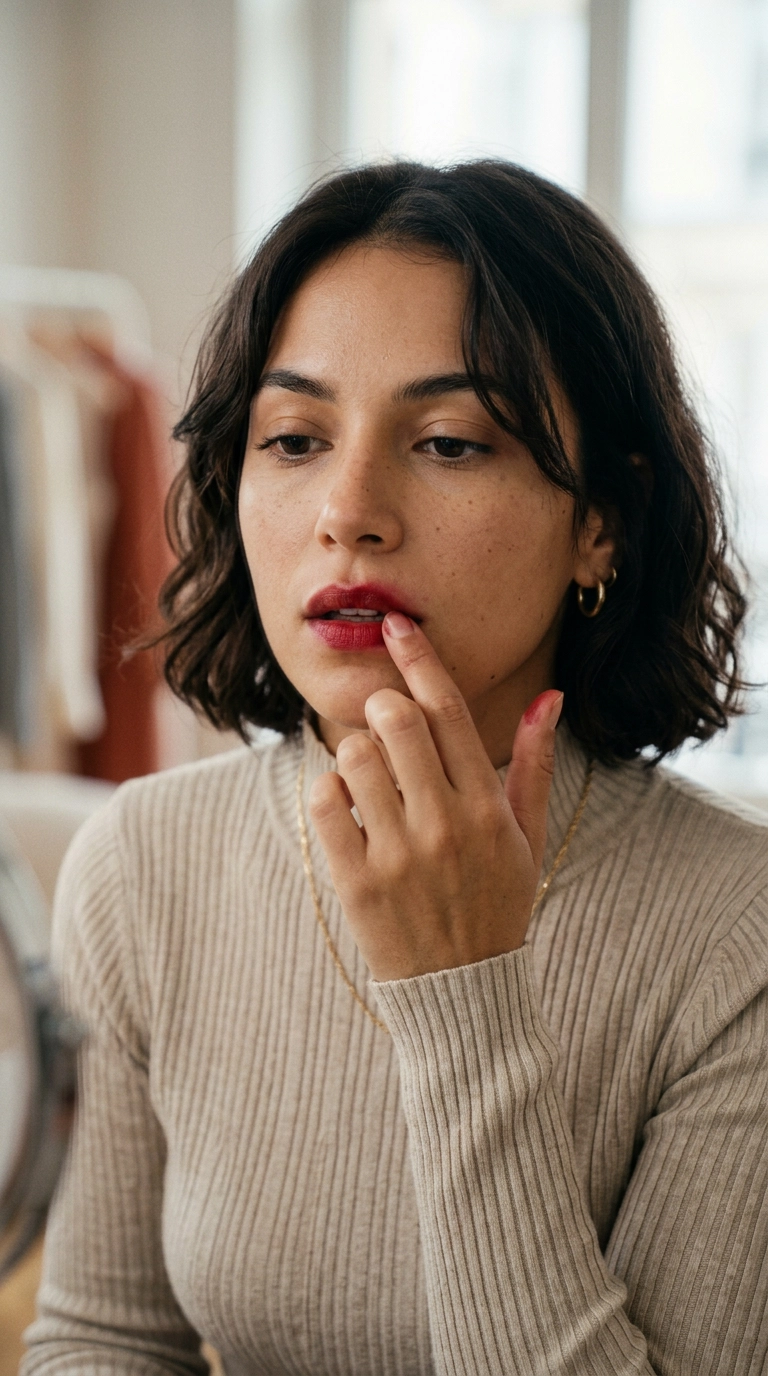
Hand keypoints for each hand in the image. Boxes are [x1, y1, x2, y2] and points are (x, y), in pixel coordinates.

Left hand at [308, 612, 562, 981]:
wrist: (463, 992)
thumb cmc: (497, 901)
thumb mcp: (527, 835)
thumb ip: (532, 763)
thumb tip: (548, 697)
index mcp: (487, 808)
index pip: (449, 712)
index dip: (419, 660)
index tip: (395, 626)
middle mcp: (444, 825)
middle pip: (396, 720)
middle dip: (384, 708)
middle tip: (387, 729)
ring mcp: (397, 855)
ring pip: (354, 755)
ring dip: (355, 753)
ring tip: (371, 780)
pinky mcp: (355, 882)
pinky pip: (322, 804)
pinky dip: (327, 793)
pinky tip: (347, 809)